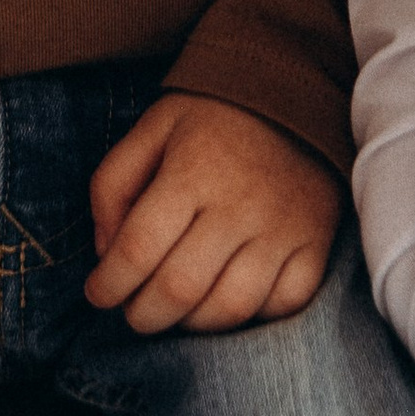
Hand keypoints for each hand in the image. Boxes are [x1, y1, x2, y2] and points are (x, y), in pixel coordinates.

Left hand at [84, 97, 342, 333]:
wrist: (298, 91)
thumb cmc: (213, 117)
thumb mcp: (152, 128)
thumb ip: (113, 185)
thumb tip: (106, 253)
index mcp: (192, 170)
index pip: (138, 249)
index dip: (108, 284)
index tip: (97, 293)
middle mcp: (240, 204)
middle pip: (180, 288)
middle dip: (143, 315)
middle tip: (133, 312)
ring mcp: (284, 228)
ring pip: (230, 308)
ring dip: (192, 324)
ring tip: (176, 311)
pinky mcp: (316, 243)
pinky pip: (284, 305)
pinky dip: (252, 317)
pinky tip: (228, 299)